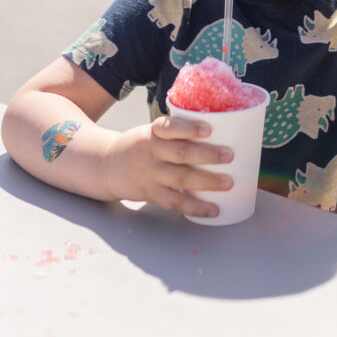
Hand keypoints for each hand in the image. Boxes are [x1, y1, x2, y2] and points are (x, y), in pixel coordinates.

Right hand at [103, 115, 233, 218]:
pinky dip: (195, 207)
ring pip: (180, 179)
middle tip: (229, 155)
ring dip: (206, 182)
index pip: (170, 127)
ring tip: (228, 183)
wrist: (106, 166)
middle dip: (207, 155)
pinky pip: (175, 202)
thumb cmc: (140, 145)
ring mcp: (149, 174)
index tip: (209, 129)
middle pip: (180, 153)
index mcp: (152, 132)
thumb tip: (221, 130)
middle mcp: (150, 152)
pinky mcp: (150, 194)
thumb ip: (176, 132)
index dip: (189, 128)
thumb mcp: (151, 131)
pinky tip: (213, 210)